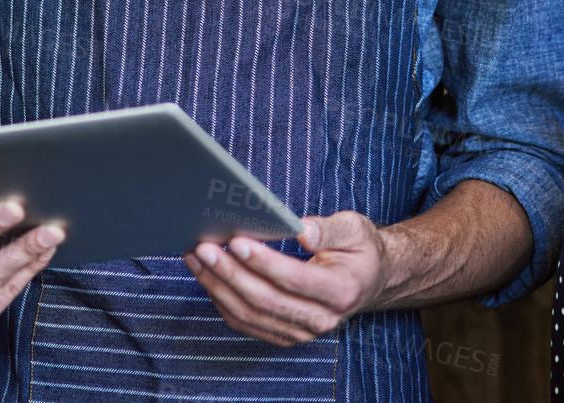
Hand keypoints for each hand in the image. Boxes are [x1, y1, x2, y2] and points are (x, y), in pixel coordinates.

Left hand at [183, 212, 387, 345]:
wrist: (367, 280)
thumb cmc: (358, 249)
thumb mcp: (354, 229)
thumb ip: (328, 229)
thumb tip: (300, 230)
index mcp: (341, 290)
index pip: (295, 279)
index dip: (264, 262)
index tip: (237, 241)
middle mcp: (320, 319)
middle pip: (265, 299)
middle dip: (230, 272)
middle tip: (205, 247)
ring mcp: (300, 332)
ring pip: (249, 313)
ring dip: (218, 285)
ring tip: (196, 256)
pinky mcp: (282, 334)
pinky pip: (244, 321)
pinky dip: (221, 298)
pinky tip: (206, 275)